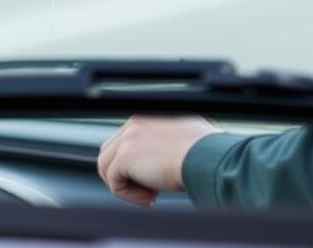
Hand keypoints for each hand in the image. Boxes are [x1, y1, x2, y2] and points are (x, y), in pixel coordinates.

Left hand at [96, 115, 219, 206]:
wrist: (206, 158)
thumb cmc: (205, 151)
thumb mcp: (183, 137)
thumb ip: (164, 140)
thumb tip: (159, 157)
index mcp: (148, 114)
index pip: (126, 138)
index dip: (135, 162)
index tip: (153, 176)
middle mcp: (135, 121)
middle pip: (110, 150)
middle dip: (124, 173)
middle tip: (148, 188)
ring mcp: (128, 137)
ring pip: (106, 166)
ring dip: (125, 185)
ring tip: (149, 195)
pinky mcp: (124, 157)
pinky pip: (113, 183)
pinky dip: (129, 195)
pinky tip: (151, 198)